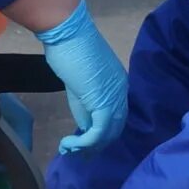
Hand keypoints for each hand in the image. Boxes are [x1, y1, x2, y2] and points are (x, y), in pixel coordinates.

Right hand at [35, 0, 128, 154]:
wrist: (67, 33)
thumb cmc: (69, 48)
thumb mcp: (78, 79)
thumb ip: (84, 101)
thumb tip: (84, 124)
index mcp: (118, 83)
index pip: (116, 115)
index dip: (103, 132)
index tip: (86, 142)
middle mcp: (121, 92)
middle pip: (115, 127)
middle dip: (98, 145)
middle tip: (79, 155)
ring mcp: (114, 98)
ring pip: (108, 134)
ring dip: (88, 147)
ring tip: (70, 152)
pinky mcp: (103, 104)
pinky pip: (98, 133)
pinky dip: (83, 144)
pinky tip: (68, 145)